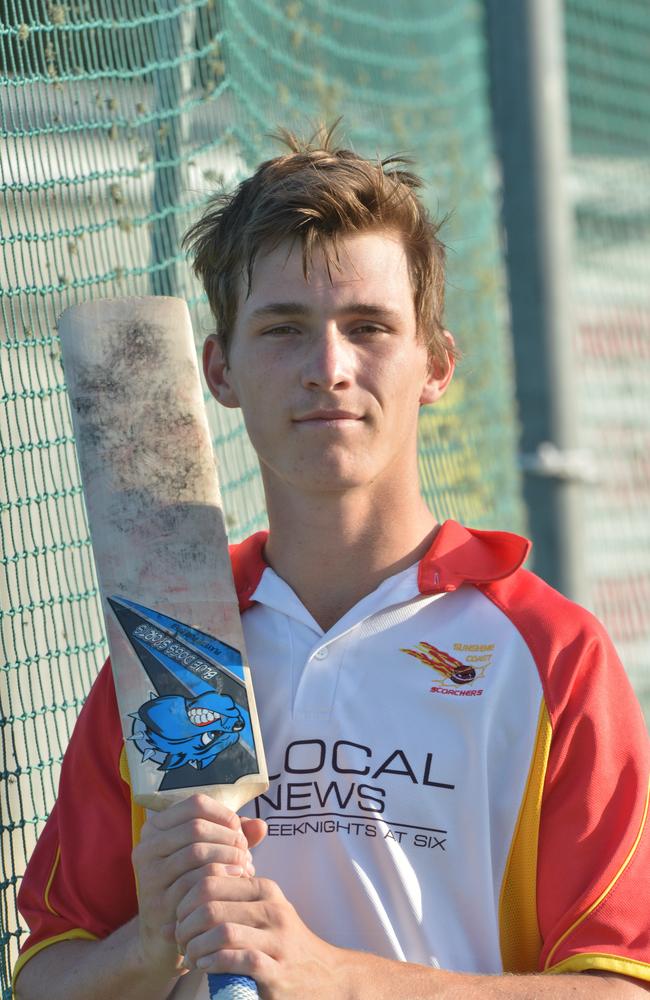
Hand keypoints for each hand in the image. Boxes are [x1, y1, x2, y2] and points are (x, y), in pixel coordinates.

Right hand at [131, 793, 265, 976]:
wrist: (168, 935)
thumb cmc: (194, 884)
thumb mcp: (212, 853)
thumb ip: (234, 836)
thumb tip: (261, 826)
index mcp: (156, 828)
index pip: (194, 804)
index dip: (224, 814)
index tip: (239, 830)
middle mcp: (146, 848)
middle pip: (196, 827)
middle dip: (228, 837)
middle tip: (245, 851)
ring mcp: (148, 876)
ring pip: (196, 851)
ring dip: (228, 856)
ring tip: (245, 865)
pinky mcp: (158, 903)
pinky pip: (195, 882)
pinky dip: (223, 877)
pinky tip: (237, 881)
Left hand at [175, 874, 347, 998]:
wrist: (326, 977)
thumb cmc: (282, 943)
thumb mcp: (263, 912)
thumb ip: (230, 900)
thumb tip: (176, 905)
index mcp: (265, 889)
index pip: (212, 878)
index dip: (185, 899)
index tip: (178, 918)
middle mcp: (273, 909)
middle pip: (211, 905)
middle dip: (185, 924)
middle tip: (180, 940)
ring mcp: (277, 940)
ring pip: (221, 931)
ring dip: (195, 947)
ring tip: (191, 955)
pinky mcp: (276, 971)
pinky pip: (235, 959)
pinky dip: (212, 962)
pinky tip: (205, 966)